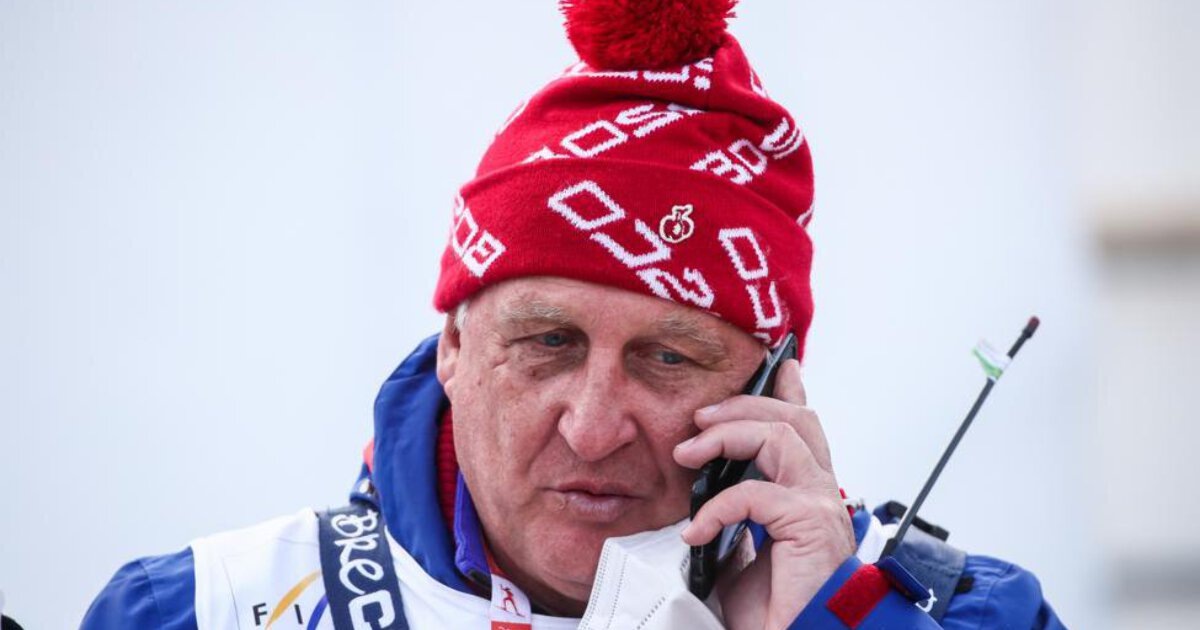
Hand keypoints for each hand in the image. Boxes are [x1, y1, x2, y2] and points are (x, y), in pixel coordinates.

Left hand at [673, 359, 856, 629]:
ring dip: (726, 436)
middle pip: (793, 420)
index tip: (779, 366)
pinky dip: (717, 506)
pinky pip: (756, 493)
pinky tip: (697, 531)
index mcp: (808, 496)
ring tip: (688, 455)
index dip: (792, 392)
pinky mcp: (812, 525)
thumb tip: (701, 502)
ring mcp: (821, 507)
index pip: (804, 429)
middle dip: (743, 406)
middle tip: (699, 418)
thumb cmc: (774, 613)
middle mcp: (822, 495)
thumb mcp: (742, 555)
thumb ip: (735, 520)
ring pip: (780, 437)